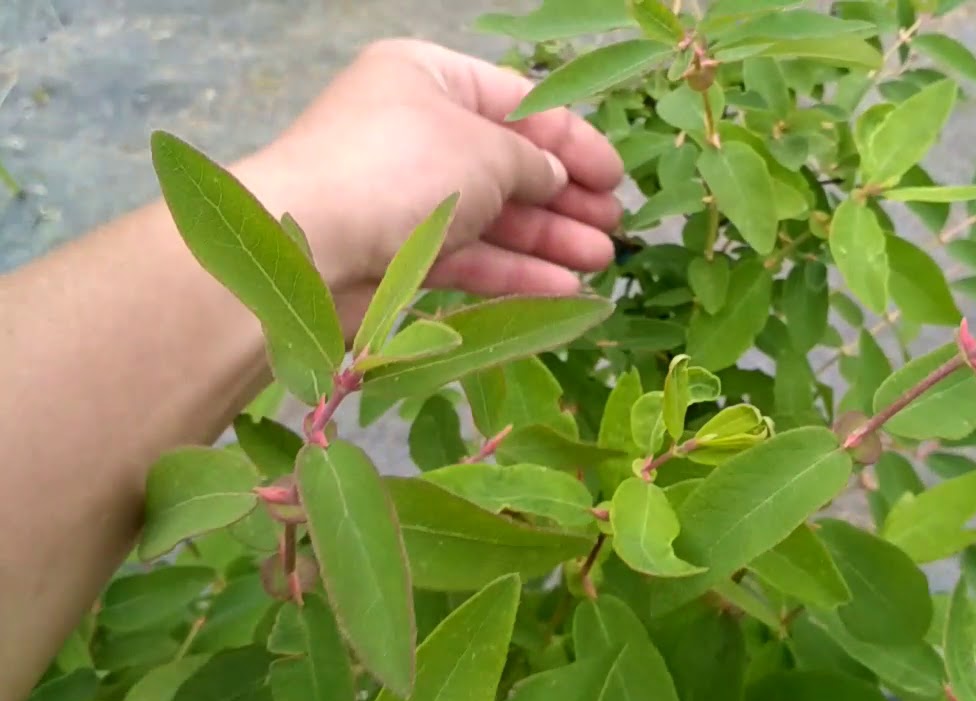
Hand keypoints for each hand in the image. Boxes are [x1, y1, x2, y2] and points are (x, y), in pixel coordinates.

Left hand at [237, 39, 624, 329]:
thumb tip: (555, 178)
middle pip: (509, 164)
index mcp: (429, 78)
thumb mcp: (485, 149)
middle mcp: (416, 131)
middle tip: (614, 228)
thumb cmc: (399, 170)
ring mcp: (405, 195)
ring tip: (601, 264)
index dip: (574, 142)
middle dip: (566, 198)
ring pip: (492, 217)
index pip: (519, 104)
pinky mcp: (398, 253)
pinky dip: (514, 272)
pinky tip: (562, 290)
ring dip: (549, 240)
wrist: (304, 243)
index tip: (615, 178)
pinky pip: (468, 257)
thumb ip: (533, 162)